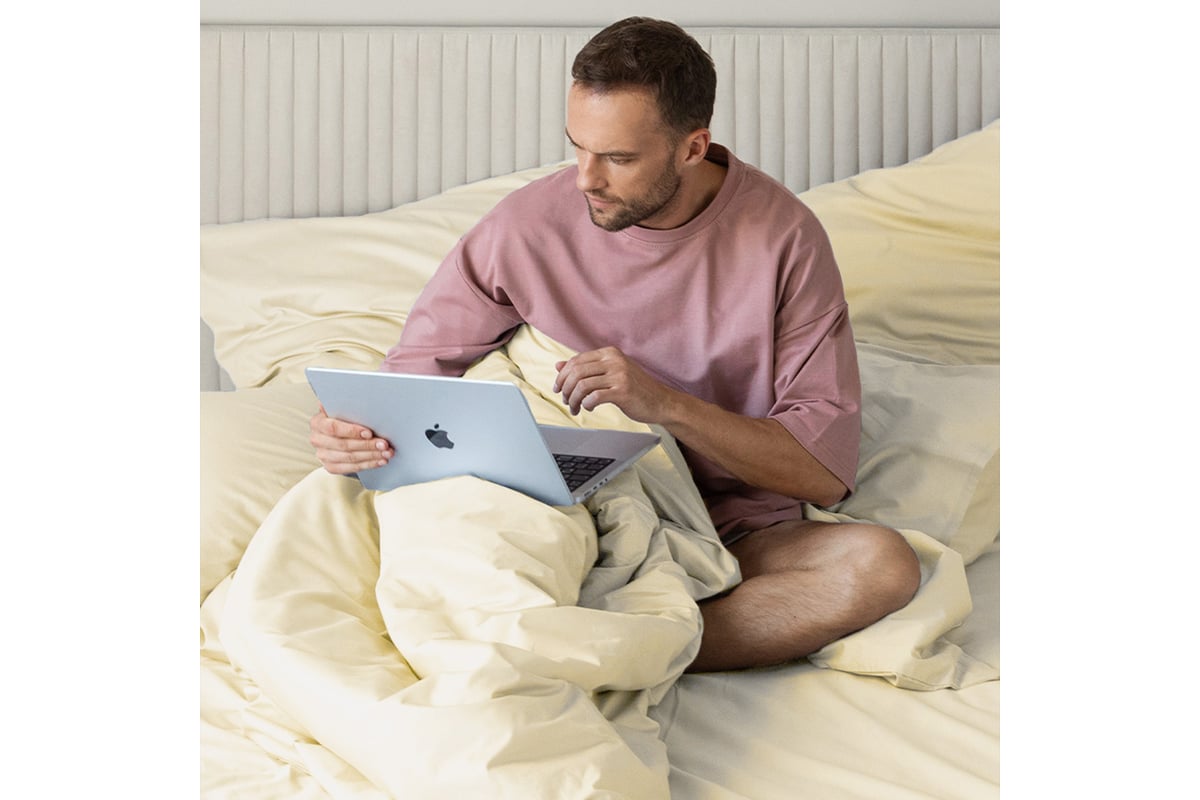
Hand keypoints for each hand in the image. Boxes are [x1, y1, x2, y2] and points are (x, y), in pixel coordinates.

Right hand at [309, 405, 393, 474]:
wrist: (336, 431)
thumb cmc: (342, 417)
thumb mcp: (342, 407)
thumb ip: (345, 404)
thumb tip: (355, 393)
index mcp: (317, 422)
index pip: (333, 428)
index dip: (352, 431)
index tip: (369, 432)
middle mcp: (317, 440)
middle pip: (344, 445)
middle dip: (367, 445)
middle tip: (384, 444)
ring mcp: (322, 455)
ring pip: (349, 458)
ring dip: (371, 456)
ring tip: (386, 453)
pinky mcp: (330, 467)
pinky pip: (351, 468)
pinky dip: (368, 465)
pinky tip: (380, 461)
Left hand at [553, 346, 676, 422]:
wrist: (661, 401)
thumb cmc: (635, 388)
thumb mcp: (610, 373)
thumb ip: (586, 368)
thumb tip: (558, 365)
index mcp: (610, 353)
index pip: (576, 360)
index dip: (562, 376)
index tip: (558, 388)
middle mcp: (614, 360)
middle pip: (576, 372)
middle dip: (565, 388)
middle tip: (565, 400)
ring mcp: (620, 375)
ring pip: (582, 385)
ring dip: (573, 399)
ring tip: (575, 407)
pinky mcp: (623, 391)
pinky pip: (594, 397)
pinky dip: (586, 405)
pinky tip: (589, 408)